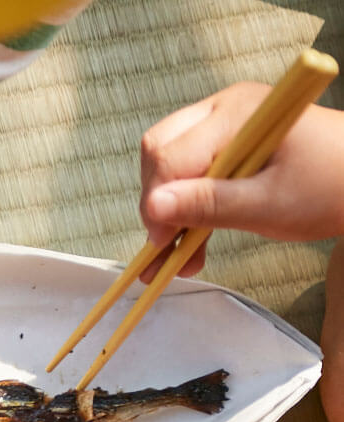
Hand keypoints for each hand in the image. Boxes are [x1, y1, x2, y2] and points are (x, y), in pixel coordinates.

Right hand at [137, 83, 343, 280]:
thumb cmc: (332, 187)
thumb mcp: (269, 205)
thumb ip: (209, 205)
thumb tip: (154, 208)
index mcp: (236, 113)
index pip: (170, 156)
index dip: (157, 203)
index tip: (163, 245)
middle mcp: (224, 108)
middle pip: (161, 150)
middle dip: (157, 201)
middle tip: (168, 247)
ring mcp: (225, 122)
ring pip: (170, 162)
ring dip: (169, 209)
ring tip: (181, 254)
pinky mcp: (228, 140)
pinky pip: (190, 168)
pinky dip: (187, 204)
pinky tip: (192, 241)